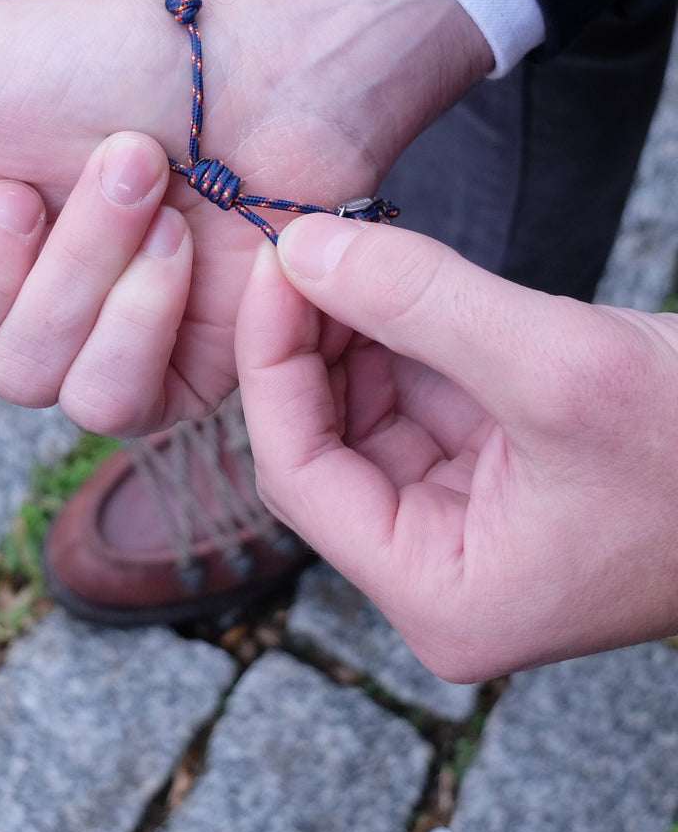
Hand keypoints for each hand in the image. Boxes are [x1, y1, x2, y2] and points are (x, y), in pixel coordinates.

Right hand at [0, 0, 488, 430]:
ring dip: (81, 268)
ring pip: (20, 382)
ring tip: (140, 177)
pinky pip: (106, 403)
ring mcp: (65, 348)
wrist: (254, 71)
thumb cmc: (97, 56)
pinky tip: (182, 246)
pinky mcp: (152, 382)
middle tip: (28, 191)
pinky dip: (141, 312)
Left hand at [236, 214, 677, 679]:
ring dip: (353, 324)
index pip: (299, 474)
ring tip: (351, 243)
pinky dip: (402, 328)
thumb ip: (418, 301)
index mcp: (441, 593)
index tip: (280, 263)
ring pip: (366, 407)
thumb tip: (301, 245)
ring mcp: (470, 515)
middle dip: (309, 336)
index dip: (274, 362)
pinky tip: (397, 270)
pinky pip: (420, 390)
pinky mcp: (500, 463)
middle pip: (324, 438)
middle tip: (309, 238)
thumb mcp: (556, 365)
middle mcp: (443, 566)